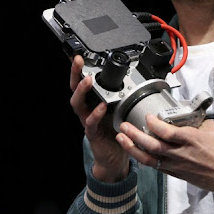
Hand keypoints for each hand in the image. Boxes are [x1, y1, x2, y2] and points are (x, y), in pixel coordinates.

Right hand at [70, 55, 128, 181]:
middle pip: (75, 89)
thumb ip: (125, 96)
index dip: (80, 69)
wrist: (114, 157)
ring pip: (78, 104)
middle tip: (78, 61)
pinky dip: (95, 114)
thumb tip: (138, 79)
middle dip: (75, 74)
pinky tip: (101, 107)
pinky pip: (90, 123)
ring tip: (88, 80)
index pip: (83, 82)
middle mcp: (88, 109)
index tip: (79, 55)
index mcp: (94, 101)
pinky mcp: (92, 133)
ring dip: (82, 91)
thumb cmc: (117, 132)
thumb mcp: (121, 109)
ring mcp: (87, 121)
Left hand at [116, 114, 213, 198]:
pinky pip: (155, 166)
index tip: (148, 117)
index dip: (154, 124)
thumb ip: (195, 121)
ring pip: (149, 159)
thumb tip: (185, 113)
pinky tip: (136, 151)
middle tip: (124, 126)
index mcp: (191, 140)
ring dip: (133, 149)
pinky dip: (144, 158)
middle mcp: (181, 154)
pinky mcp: (175, 173)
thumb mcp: (211, 129)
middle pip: (152, 146)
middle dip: (135, 135)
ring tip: (122, 139)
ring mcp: (176, 166)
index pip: (167, 132)